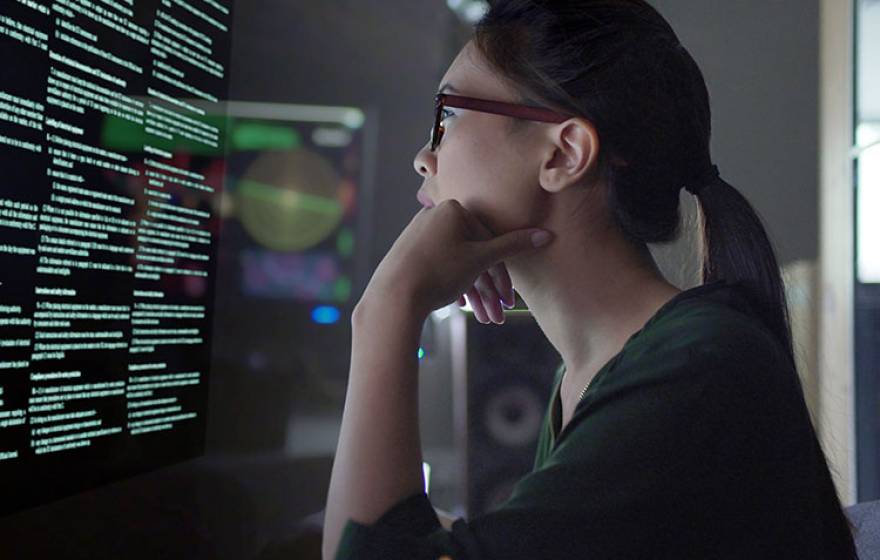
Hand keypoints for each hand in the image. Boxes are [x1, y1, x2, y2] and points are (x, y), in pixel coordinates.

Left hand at [361, 199, 552, 320]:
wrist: (392, 296)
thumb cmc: (438, 272)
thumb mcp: (481, 259)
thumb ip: (513, 246)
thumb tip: (545, 235)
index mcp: (453, 209)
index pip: (489, 242)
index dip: (503, 276)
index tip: (510, 301)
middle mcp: (434, 216)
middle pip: (474, 255)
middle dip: (488, 290)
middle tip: (497, 316)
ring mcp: (419, 234)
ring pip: (458, 264)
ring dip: (474, 293)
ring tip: (482, 318)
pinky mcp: (408, 252)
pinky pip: (439, 266)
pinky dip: (453, 285)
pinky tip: (460, 306)